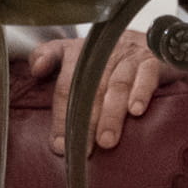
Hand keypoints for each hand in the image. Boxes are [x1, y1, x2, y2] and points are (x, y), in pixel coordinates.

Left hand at [24, 31, 168, 151]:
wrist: (151, 38)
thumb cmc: (108, 53)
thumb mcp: (75, 49)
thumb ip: (50, 55)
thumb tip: (35, 69)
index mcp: (79, 51)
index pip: (66, 84)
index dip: (61, 116)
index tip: (59, 145)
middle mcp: (104, 53)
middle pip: (91, 88)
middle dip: (86, 121)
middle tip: (83, 149)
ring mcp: (129, 56)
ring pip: (117, 85)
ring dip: (111, 114)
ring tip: (106, 141)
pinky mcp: (153, 61)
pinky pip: (147, 76)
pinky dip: (141, 93)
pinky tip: (136, 112)